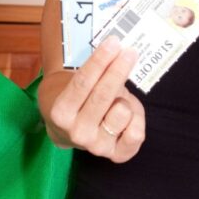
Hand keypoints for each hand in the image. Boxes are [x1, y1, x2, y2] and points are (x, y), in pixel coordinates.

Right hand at [39, 37, 145, 162]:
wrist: (69, 129)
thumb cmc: (79, 99)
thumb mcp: (78, 83)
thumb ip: (97, 72)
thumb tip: (119, 53)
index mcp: (61, 113)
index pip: (83, 82)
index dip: (100, 61)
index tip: (113, 43)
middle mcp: (77, 132)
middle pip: (103, 95)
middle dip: (118, 70)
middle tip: (129, 52)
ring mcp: (96, 147)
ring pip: (122, 112)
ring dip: (124, 98)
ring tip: (117, 97)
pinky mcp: (116, 155)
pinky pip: (136, 133)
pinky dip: (137, 118)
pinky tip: (129, 112)